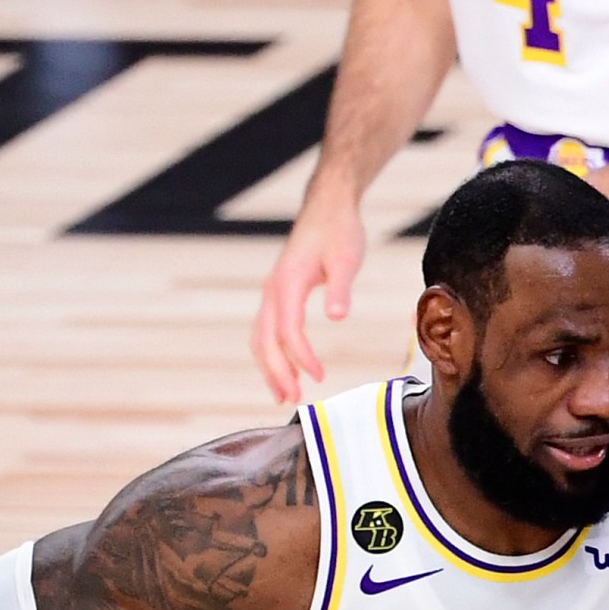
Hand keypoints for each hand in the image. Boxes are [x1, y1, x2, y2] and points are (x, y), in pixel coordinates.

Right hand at [253, 188, 366, 403]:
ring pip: (261, 338)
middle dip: (277, 372)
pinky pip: (268, 330)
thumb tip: (337, 316)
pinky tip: (287, 370)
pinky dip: (273, 353)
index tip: (320, 377)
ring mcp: (273, 292)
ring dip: (271, 368)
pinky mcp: (279, 293)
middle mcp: (273, 289)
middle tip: (292, 400)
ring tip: (285, 395)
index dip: (302, 357)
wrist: (329, 208)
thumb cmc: (340, 232)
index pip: (288, 330)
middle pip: (265, 340)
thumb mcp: (347, 259)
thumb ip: (341, 289)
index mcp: (288, 283)